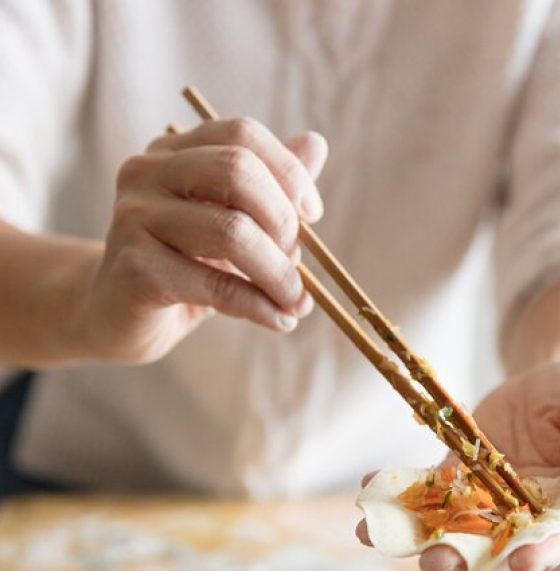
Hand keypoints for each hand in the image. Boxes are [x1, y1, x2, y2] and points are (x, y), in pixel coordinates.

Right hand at [72, 118, 327, 362]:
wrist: (116, 315)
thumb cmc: (183, 264)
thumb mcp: (230, 222)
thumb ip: (271, 187)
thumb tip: (317, 143)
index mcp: (173, 152)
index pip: (242, 135)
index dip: (289, 171)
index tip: (313, 214)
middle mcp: (147, 173)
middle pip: (237, 171)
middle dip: (284, 221)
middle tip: (299, 262)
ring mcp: (134, 217)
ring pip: (231, 231)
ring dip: (279, 273)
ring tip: (297, 302)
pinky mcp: (134, 268)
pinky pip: (214, 284)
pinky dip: (258, 305)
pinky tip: (279, 319)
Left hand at [356, 356, 559, 570]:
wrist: (547, 381)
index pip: (557, 540)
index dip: (538, 554)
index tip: (516, 563)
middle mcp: (528, 516)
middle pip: (496, 547)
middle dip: (463, 557)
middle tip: (432, 561)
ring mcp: (491, 501)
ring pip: (454, 526)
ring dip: (417, 534)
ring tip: (378, 534)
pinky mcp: (461, 477)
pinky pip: (430, 489)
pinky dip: (400, 493)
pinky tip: (371, 489)